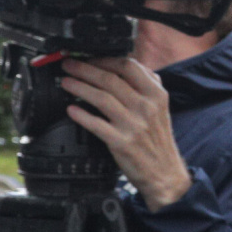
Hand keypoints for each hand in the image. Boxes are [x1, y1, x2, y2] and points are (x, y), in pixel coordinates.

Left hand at [62, 57, 191, 211]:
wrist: (165, 173)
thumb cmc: (158, 139)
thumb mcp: (161, 107)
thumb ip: (146, 85)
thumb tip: (123, 65)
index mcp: (156, 94)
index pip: (128, 67)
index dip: (104, 60)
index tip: (88, 58)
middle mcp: (146, 107)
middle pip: (110, 80)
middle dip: (85, 69)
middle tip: (69, 65)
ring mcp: (134, 125)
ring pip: (101, 98)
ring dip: (80, 87)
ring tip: (66, 83)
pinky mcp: (122, 143)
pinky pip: (97, 125)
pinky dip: (82, 116)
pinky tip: (71, 109)